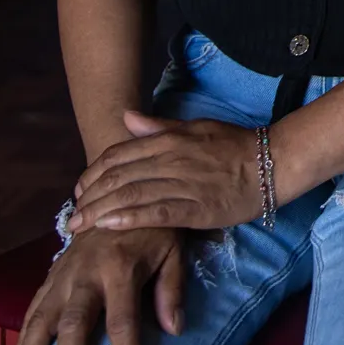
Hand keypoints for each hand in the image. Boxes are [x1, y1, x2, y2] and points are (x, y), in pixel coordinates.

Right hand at [8, 225, 182, 344]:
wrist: (119, 191)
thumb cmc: (151, 228)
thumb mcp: (173, 251)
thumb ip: (172, 289)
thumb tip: (174, 329)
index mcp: (121, 268)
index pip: (123, 320)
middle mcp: (86, 273)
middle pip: (74, 324)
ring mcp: (62, 275)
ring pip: (40, 319)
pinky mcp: (49, 275)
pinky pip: (31, 309)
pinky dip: (21, 339)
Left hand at [69, 110, 263, 234]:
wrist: (273, 163)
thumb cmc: (234, 146)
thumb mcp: (196, 128)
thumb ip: (159, 127)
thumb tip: (126, 118)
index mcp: (169, 140)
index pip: (118, 155)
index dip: (92, 174)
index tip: (79, 190)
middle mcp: (172, 159)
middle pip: (118, 178)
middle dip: (89, 197)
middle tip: (70, 216)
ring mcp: (184, 184)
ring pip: (132, 196)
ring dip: (100, 211)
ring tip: (79, 227)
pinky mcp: (197, 208)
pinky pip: (157, 213)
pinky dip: (130, 219)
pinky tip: (109, 226)